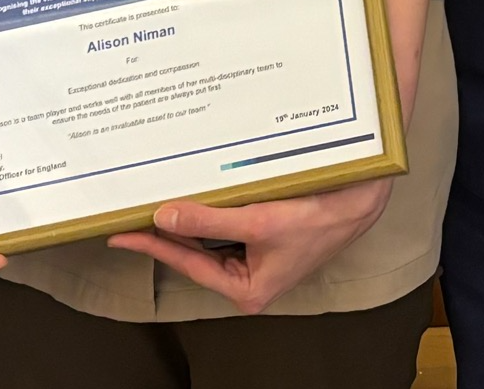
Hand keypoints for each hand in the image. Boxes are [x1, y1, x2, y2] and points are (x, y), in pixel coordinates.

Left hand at [107, 179, 394, 314]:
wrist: (361, 198)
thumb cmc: (320, 217)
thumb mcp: (257, 220)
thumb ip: (207, 222)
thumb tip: (165, 218)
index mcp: (247, 288)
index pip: (187, 264)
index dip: (152, 247)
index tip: (122, 235)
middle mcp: (250, 277)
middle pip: (196, 254)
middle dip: (167, 233)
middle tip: (132, 215)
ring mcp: (258, 257)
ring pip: (211, 239)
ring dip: (189, 220)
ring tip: (157, 202)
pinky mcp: (266, 237)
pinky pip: (228, 226)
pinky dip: (211, 210)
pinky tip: (197, 194)